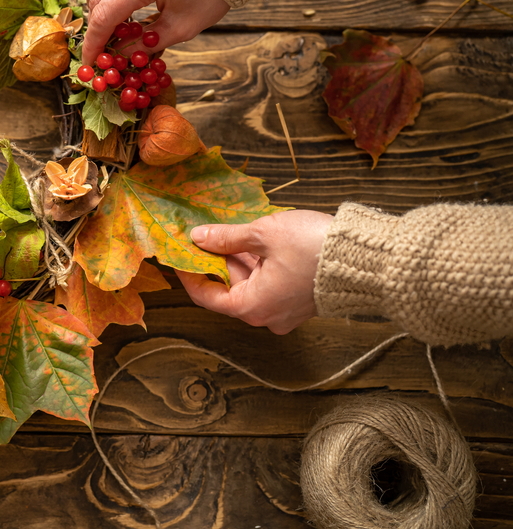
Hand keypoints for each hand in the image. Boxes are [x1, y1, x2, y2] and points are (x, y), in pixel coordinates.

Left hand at [175, 210, 333, 333]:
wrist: (369, 258)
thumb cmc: (315, 247)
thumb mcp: (263, 234)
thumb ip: (226, 238)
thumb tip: (199, 237)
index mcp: (252, 307)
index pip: (206, 296)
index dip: (189, 274)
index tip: (179, 253)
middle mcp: (267, 316)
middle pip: (229, 288)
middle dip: (216, 260)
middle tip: (203, 234)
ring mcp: (285, 311)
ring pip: (250, 284)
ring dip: (239, 259)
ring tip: (231, 231)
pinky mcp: (300, 302)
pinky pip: (270, 284)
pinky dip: (259, 264)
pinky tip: (256, 240)